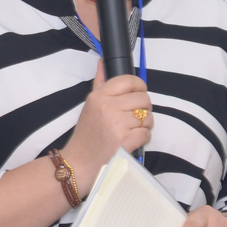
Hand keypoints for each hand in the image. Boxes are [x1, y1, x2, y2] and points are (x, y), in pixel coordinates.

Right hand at [59, 61, 151, 190]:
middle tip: (136, 116)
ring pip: (147, 117)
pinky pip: (146, 133)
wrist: (79, 163)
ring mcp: (116, 125)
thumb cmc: (86, 135)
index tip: (139, 94)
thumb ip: (99, 83)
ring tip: (133, 129)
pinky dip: (143, 138)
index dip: (140, 86)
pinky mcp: (124, 141)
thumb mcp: (89, 106)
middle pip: (143, 98)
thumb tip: (102, 63)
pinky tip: (133, 140)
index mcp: (98, 96)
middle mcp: (107, 107)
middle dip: (144, 108)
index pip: (129, 80)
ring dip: (145, 124)